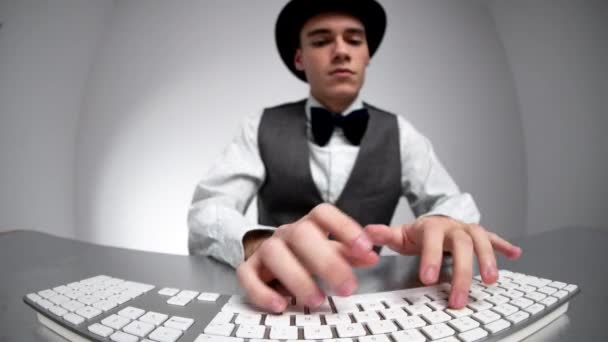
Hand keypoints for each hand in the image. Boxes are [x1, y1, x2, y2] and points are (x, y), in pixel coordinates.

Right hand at [236, 203, 378, 312]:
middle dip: (327, 262)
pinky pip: (247, 276)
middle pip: (302, 234)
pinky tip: (281, 305)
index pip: (324, 214)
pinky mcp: (249, 268)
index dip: (345, 228)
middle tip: (348, 288)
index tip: (365, 248)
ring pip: (274, 254)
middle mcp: (286, 233)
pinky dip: (263, 292)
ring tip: (317, 300)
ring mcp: (265, 249)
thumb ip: (349, 253)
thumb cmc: (304, 254)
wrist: (267, 257)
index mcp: (309, 224)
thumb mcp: (329, 251)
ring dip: (297, 279)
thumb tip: (371, 256)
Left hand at [364, 216, 521, 308]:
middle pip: (462, 244)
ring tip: (491, 281)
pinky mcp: (480, 235)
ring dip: (488, 260)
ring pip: (482, 241)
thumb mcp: (400, 234)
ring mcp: (468, 230)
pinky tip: (515, 254)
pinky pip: (495, 238)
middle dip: (462, 272)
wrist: (434, 220)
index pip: (432, 239)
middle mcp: (453, 226)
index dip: (431, 257)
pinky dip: (505, 246)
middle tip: (458, 298)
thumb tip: (367, 233)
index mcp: (432, 226)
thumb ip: (384, 235)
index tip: (428, 279)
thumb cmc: (419, 233)